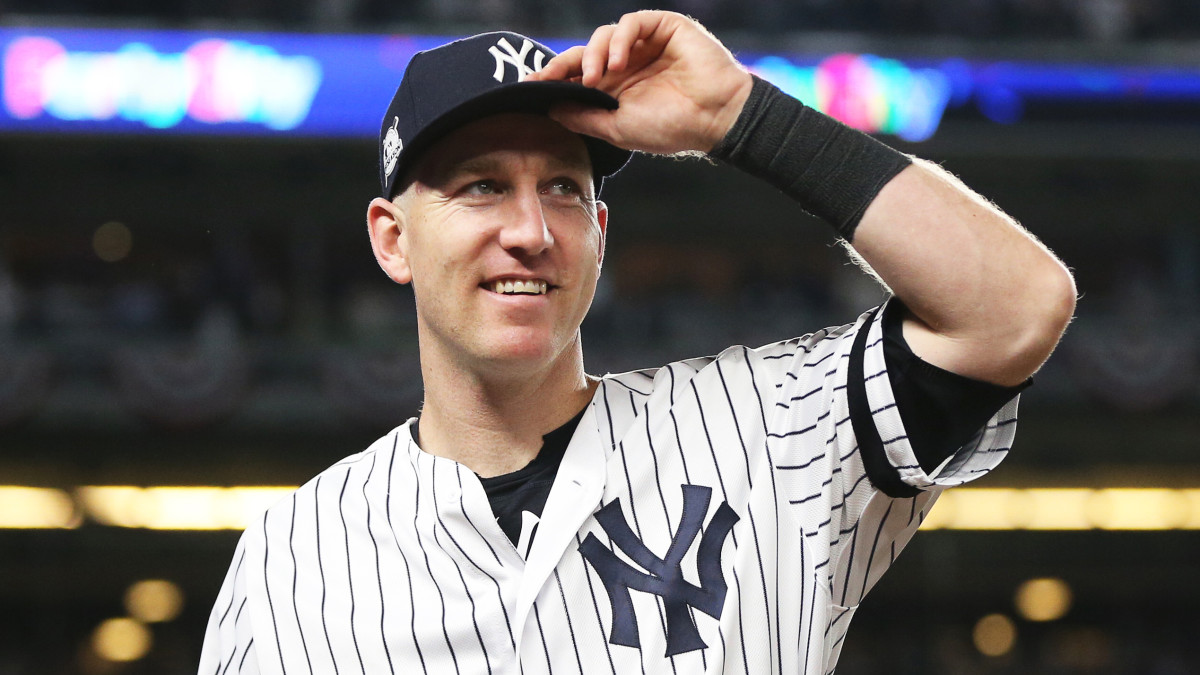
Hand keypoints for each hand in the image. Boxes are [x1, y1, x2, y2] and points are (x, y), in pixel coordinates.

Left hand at [526, 11, 752, 154]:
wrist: (715, 119)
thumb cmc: (671, 128)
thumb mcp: (617, 127)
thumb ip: (583, 117)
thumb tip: (550, 107)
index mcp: (617, 87)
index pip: (577, 75)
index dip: (553, 78)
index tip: (529, 86)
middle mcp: (628, 63)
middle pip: (584, 52)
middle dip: (562, 64)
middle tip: (548, 78)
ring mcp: (645, 44)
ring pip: (603, 35)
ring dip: (592, 54)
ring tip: (594, 78)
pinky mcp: (663, 28)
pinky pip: (631, 22)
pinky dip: (618, 39)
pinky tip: (616, 62)